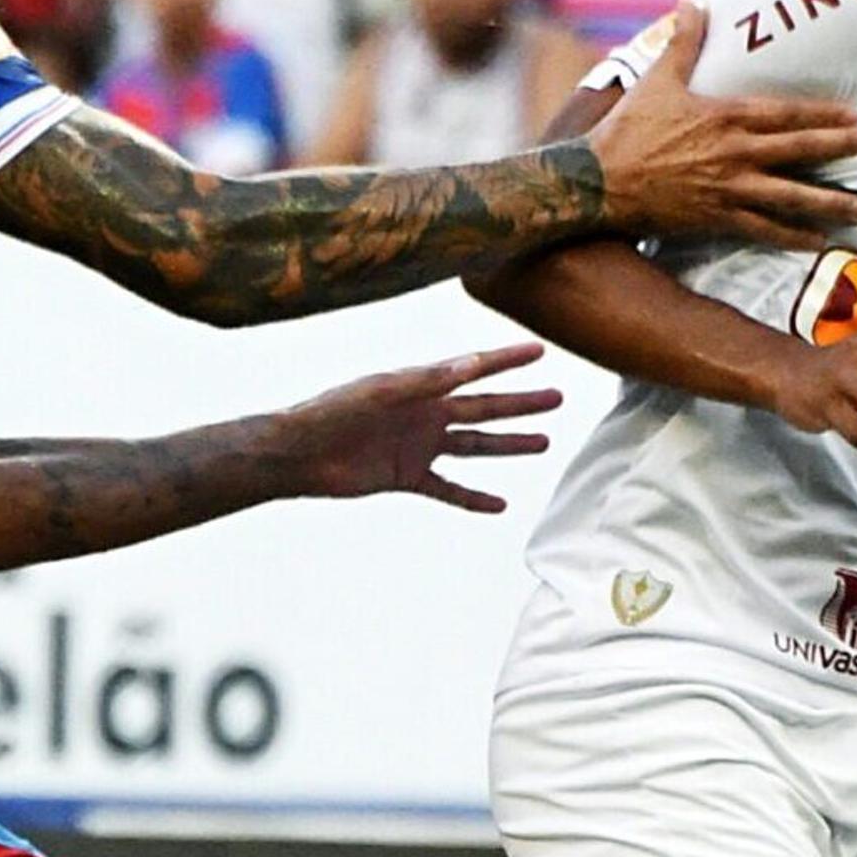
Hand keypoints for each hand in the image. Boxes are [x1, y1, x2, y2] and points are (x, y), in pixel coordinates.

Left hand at [282, 342, 563, 513]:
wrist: (299, 454)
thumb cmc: (334, 413)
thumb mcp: (382, 392)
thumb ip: (427, 380)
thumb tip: (471, 364)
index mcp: (421, 387)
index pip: (473, 369)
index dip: (506, 360)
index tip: (539, 351)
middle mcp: (425, 413)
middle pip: (484, 408)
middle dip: (521, 404)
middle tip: (557, 398)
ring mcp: (418, 446)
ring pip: (474, 447)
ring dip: (507, 446)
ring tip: (542, 443)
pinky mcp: (406, 477)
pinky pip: (448, 489)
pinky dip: (472, 498)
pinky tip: (500, 505)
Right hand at [582, 5, 856, 246]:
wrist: (597, 181)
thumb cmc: (626, 130)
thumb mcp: (657, 79)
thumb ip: (683, 41)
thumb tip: (691, 1)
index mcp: (726, 116)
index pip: (789, 113)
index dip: (826, 114)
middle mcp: (735, 153)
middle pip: (802, 150)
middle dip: (843, 148)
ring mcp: (729, 188)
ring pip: (792, 196)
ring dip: (830, 203)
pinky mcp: (716, 218)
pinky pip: (764, 229)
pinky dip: (793, 235)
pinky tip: (819, 240)